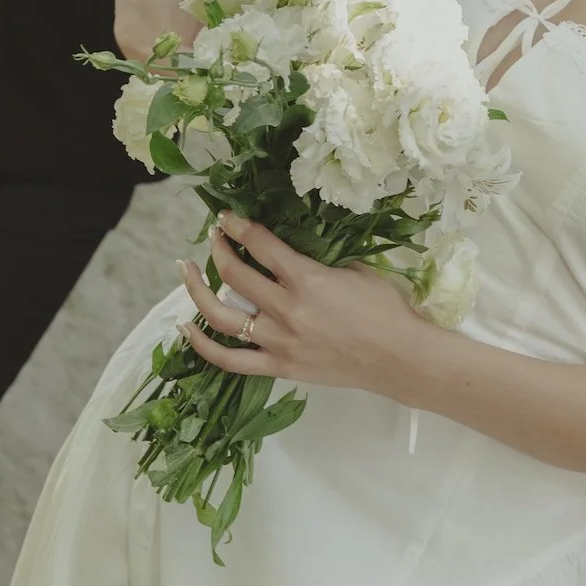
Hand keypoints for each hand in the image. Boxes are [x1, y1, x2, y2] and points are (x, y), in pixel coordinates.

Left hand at [177, 211, 425, 394]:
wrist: (400, 359)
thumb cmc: (385, 311)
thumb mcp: (356, 270)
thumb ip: (320, 260)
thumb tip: (291, 247)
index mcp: (307, 280)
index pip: (259, 245)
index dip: (238, 227)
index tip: (227, 218)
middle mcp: (286, 309)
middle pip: (233, 275)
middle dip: (217, 249)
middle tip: (213, 238)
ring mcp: (279, 341)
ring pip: (221, 317)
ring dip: (197, 291)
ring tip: (185, 272)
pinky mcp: (279, 367)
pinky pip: (229, 360)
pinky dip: (202, 345)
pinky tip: (185, 327)